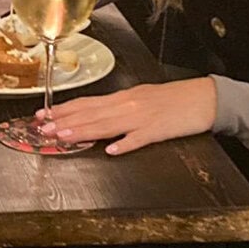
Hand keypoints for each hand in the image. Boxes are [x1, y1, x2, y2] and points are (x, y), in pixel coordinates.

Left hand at [36, 77, 217, 154]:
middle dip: (66, 121)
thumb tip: (98, 115)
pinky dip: (126, 143)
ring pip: (108, 124)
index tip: (45, 114)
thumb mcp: (143, 97)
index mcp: (125, 97)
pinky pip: (140, 138)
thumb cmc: (175, 98)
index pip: (88, 103)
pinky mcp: (159, 130)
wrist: (205, 98)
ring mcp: (143, 118)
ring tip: (64, 137)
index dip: (65, 109)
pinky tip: (113, 150)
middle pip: (92, 113)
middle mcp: (130, 105)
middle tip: (43, 128)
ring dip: (84, 131)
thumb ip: (120, 107)